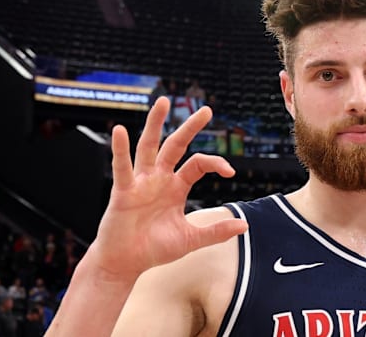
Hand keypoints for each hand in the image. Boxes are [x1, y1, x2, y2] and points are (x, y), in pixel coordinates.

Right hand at [88, 97, 247, 278]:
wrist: (125, 264)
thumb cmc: (154, 249)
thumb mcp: (190, 240)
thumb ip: (216, 232)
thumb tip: (245, 225)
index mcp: (176, 187)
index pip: (198, 164)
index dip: (215, 162)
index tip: (230, 171)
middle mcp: (159, 179)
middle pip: (176, 146)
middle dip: (190, 127)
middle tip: (207, 110)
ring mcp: (140, 182)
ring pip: (149, 146)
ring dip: (155, 124)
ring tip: (163, 102)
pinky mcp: (123, 191)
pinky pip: (122, 167)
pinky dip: (120, 149)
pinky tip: (120, 131)